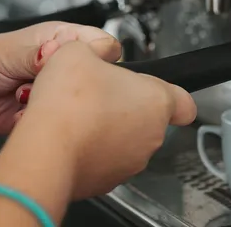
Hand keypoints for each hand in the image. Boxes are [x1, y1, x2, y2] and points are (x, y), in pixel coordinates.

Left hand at [0, 22, 120, 146]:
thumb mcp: (10, 51)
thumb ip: (40, 53)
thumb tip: (65, 50)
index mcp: (58, 39)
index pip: (99, 44)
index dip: (95, 55)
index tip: (78, 63)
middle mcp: (60, 65)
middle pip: (92, 76)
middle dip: (71, 82)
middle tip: (43, 79)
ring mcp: (53, 90)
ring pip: (77, 101)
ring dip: (53, 101)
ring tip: (24, 93)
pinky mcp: (46, 115)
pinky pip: (59, 122)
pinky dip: (42, 120)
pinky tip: (21, 110)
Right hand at [19, 40, 196, 199]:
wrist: (45, 151)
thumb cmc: (68, 103)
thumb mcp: (77, 50)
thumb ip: (95, 48)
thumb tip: (95, 52)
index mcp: (155, 101)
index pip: (184, 103)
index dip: (172, 94)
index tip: (159, 91)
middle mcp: (150, 136)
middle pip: (146, 118)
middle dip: (123, 105)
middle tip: (96, 93)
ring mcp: (130, 162)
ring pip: (124, 141)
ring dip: (105, 129)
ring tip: (77, 115)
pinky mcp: (106, 181)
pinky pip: (103, 161)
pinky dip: (89, 150)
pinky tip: (68, 137)